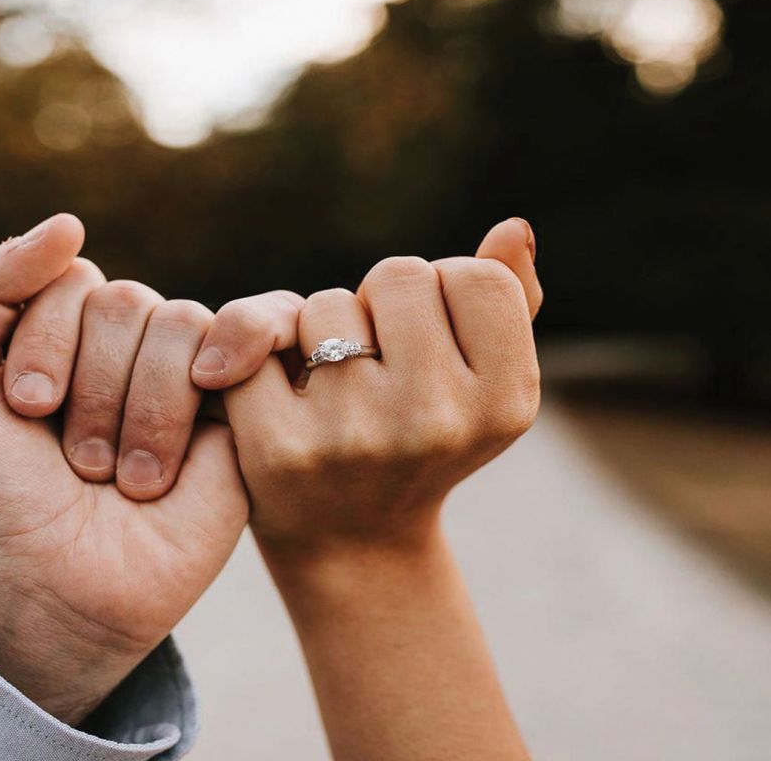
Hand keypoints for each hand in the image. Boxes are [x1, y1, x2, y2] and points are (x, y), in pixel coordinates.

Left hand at [0, 214, 251, 724]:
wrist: (52, 584)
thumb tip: (71, 223)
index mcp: (60, 325)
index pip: (68, 277)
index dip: (43, 345)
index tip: (23, 414)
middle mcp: (125, 341)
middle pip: (124, 300)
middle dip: (90, 390)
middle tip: (76, 462)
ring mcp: (186, 371)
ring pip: (178, 324)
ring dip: (139, 416)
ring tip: (122, 479)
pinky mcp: (240, 406)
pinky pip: (245, 336)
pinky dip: (213, 373)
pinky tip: (198, 420)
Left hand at [209, 217, 542, 760]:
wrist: (351, 543)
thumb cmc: (420, 439)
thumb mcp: (481, 382)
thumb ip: (509, 300)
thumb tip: (513, 228)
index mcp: (505, 401)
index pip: (475, 275)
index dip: (444, 294)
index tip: (429, 339)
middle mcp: (437, 420)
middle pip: (400, 275)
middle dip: (380, 304)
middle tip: (375, 360)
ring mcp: (355, 436)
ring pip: (326, 304)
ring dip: (320, 329)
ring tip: (333, 384)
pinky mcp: (279, 449)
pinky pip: (257, 344)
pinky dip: (256, 358)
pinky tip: (274, 396)